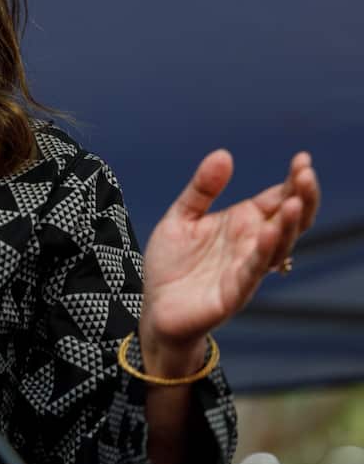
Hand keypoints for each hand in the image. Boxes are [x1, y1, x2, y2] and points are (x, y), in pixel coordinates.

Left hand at [139, 150, 318, 364]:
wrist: (156, 309)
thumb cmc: (172, 265)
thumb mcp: (181, 217)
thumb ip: (202, 189)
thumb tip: (223, 154)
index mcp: (242, 223)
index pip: (277, 199)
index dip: (292, 181)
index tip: (302, 159)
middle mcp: (251, 244)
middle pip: (289, 220)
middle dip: (301, 197)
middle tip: (306, 173)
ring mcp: (247, 268)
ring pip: (278, 245)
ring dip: (288, 224)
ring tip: (295, 201)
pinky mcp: (235, 292)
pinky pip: (253, 270)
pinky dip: (262, 252)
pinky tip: (268, 232)